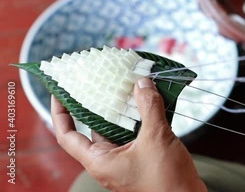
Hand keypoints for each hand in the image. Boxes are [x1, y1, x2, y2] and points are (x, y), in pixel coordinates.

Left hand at [51, 78, 206, 191]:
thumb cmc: (166, 180)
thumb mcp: (155, 138)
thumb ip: (148, 108)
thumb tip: (142, 83)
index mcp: (100, 161)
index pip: (68, 136)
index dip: (61, 113)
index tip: (61, 92)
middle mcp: (108, 161)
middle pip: (94, 128)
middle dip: (99, 104)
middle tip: (100, 82)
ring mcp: (125, 162)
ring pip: (118, 130)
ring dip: (124, 110)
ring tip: (128, 86)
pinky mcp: (141, 160)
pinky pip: (135, 135)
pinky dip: (140, 119)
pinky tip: (149, 103)